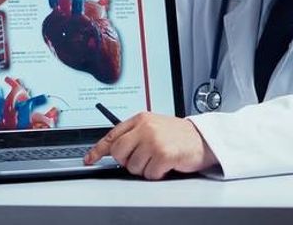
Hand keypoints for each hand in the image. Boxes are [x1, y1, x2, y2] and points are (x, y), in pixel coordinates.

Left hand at [83, 112, 216, 179]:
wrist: (203, 139)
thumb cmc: (178, 135)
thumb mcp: (154, 126)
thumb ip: (134, 134)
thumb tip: (112, 150)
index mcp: (141, 119)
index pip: (112, 135)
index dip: (98, 150)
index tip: (90, 158)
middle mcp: (146, 128)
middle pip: (119, 153)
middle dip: (127, 161)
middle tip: (142, 159)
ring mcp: (154, 141)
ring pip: (133, 167)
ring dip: (145, 169)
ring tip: (158, 159)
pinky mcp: (163, 155)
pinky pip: (149, 174)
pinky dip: (157, 174)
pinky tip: (166, 164)